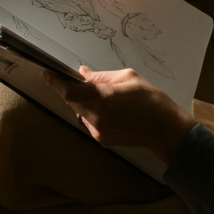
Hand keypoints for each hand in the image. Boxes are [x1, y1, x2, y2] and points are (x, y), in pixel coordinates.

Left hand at [44, 66, 195, 163]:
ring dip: (84, 102)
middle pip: (72, 101)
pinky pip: (89, 122)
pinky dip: (93, 113)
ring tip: (105, 97)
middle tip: (77, 80)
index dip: (55, 82)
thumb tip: (83, 73)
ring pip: (80, 111)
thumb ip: (102, 76)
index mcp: (104, 98)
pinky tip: (111, 110)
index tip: (48, 74)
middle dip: (71, 90)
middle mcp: (97, 117)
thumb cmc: (152, 101)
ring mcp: (98, 131)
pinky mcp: (102, 139)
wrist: (165, 130)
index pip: (69, 91)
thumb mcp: (129, 77)